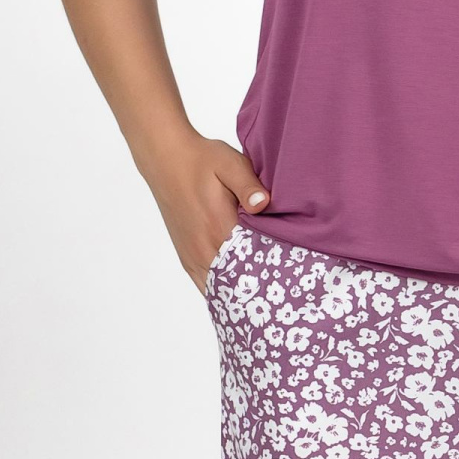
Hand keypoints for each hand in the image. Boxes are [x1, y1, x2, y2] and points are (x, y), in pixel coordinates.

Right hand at [148, 134, 269, 294]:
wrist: (166, 159)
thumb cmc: (201, 159)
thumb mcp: (229, 163)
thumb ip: (248, 185)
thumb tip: (263, 204)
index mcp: (219, 227)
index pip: (253, 263)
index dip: (274, 274)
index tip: (293, 281)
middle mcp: (204, 248)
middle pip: (239, 282)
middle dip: (261, 290)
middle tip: (285, 296)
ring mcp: (193, 256)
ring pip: (221, 289)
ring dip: (241, 294)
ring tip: (264, 300)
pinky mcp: (186, 257)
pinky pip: (205, 286)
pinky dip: (222, 293)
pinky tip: (237, 298)